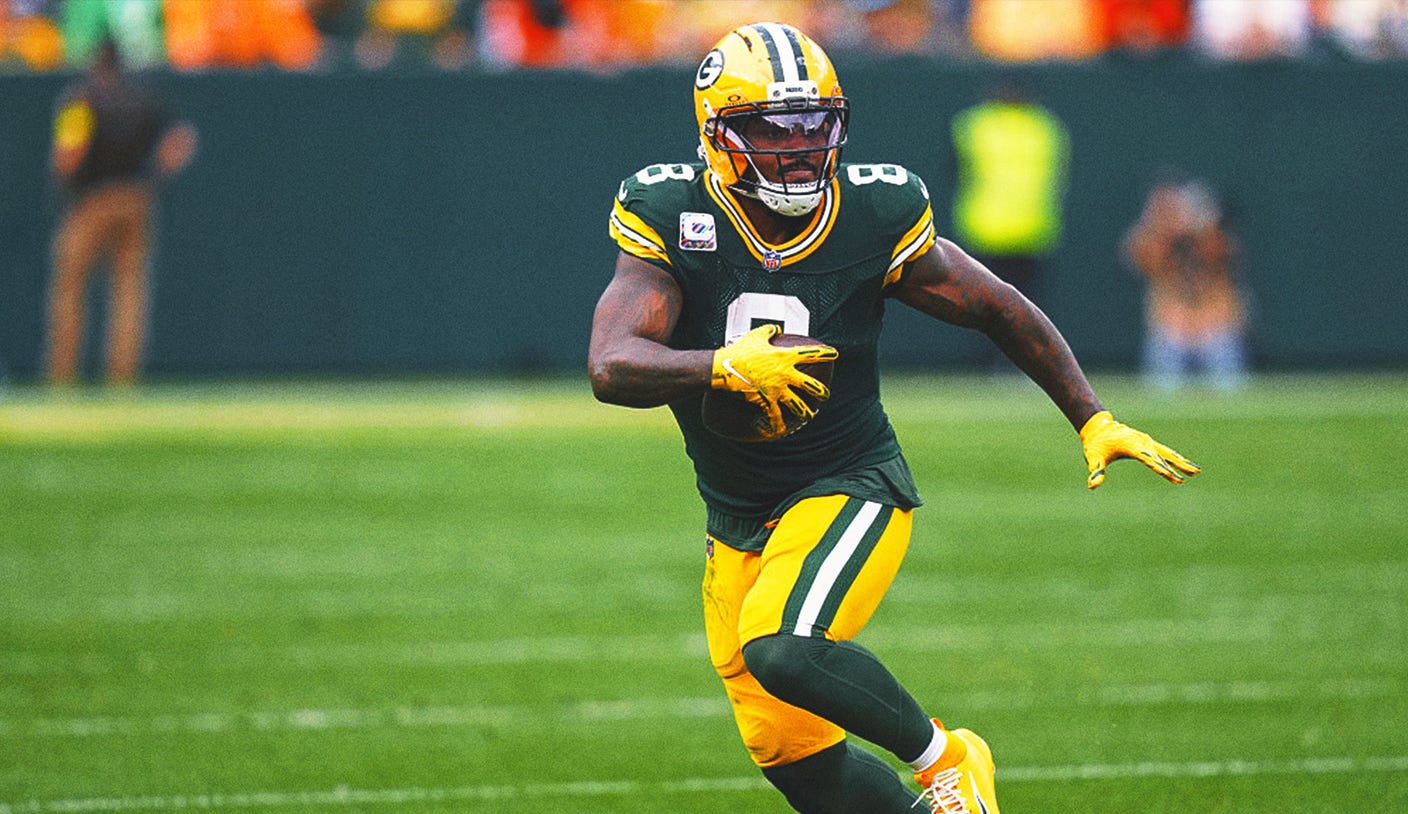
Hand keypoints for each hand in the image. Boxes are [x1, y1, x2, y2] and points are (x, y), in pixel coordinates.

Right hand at [711, 324, 836, 435]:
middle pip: (810, 385)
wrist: (725, 368)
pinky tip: (780, 431)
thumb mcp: (755, 336)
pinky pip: (775, 416)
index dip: (825, 353)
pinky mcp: (766, 400)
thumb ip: (769, 331)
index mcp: (784, 356)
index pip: (810, 354)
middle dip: (821, 392)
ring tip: (810, 416)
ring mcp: (777, 389)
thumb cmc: (739, 351)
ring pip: (798, 404)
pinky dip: (777, 425)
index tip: (835, 354)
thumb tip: (775, 329)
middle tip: (825, 395)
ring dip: (805, 412)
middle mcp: (785, 374)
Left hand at [1079, 411, 1200, 488]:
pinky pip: (1164, 451)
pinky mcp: (1148, 442)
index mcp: (1130, 445)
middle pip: (1162, 456)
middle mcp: (1141, 442)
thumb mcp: (1093, 458)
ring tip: (1196, 471)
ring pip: (1167, 453)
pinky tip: (1186, 464)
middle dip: (1177, 466)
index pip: (1147, 459)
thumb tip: (1092, 486)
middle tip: (1190, 475)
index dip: (1160, 468)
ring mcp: (1146, 441)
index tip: (1172, 476)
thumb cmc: (1096, 444)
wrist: (1099, 428)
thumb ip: (1095, 472)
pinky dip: (1175, 457)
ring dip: (1181, 461)